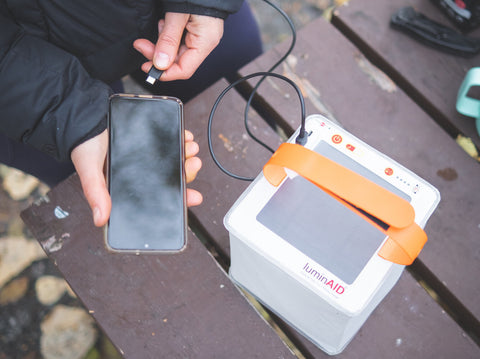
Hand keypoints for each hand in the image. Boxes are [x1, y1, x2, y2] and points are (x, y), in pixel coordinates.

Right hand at [71, 129, 202, 226]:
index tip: (195, 197)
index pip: (159, 198)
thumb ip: (95, 192)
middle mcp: (143, 174)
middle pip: (172, 179)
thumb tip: (99, 220)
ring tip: (191, 149)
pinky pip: (171, 141)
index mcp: (131, 187)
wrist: (83, 116)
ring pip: (175, 161)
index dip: (179, 199)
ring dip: (187, 156)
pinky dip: (181, 139)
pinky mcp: (152, 138)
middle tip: (193, 165)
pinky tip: (185, 136)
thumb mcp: (89, 169)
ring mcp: (149, 156)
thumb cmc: (85, 145)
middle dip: (188, 173)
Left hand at [133, 12, 223, 80]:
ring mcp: (200, 37)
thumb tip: (160, 64)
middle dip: (158, 55)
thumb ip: (168, 40)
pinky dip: (168, 36)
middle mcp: (205, 42)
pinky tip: (165, 24)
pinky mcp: (195, 30)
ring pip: (176, 52)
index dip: (164, 72)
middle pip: (178, 61)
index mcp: (205, 42)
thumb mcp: (177, 15)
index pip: (184, 69)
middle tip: (141, 45)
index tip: (147, 67)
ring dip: (162, 44)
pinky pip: (179, 41)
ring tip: (160, 26)